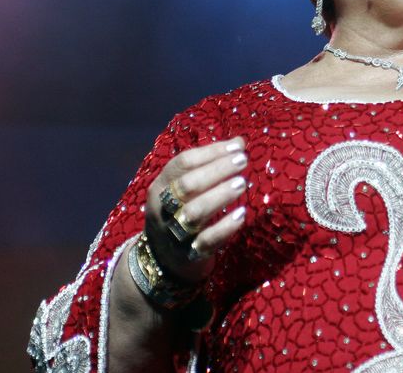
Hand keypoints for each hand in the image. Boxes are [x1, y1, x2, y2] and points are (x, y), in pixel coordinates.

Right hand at [144, 137, 248, 282]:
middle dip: (216, 170)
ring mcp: (173, 232)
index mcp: (160, 186)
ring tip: (242, 183)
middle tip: (242, 161)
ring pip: (194, 212)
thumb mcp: (184, 188)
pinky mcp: (188, 254)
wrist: (162, 261)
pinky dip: (225, 227)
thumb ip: (208, 165)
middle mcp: (163, 208)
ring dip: (220, 195)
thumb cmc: (179, 212)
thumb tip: (239, 142)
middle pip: (187, 185)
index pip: (183, 162)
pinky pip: (206, 241)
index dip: (212, 152)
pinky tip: (241, 214)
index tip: (237, 147)